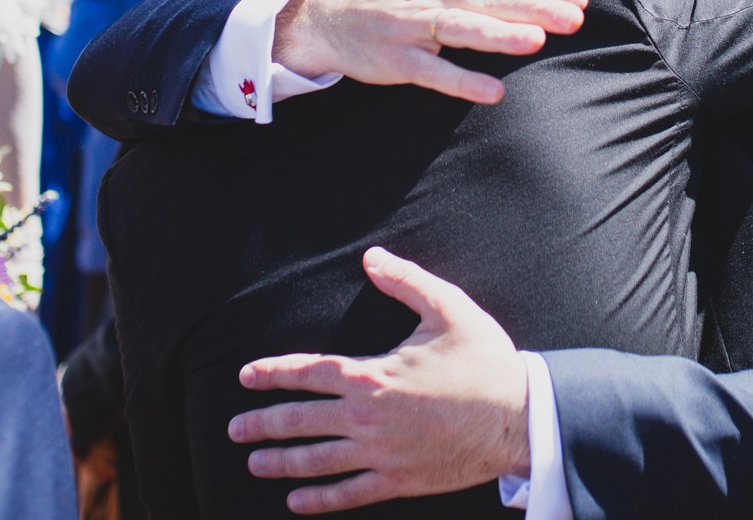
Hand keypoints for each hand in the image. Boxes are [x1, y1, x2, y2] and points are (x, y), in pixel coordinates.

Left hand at [229, 247, 530, 513]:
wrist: (518, 416)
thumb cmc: (484, 360)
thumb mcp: (448, 307)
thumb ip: (406, 280)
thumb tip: (371, 257)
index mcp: (374, 375)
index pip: (308, 373)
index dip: (273, 374)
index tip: (245, 377)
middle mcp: (368, 417)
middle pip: (300, 422)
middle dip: (262, 424)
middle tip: (233, 427)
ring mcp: (381, 453)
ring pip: (316, 462)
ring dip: (279, 462)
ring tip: (253, 462)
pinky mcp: (399, 481)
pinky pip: (348, 493)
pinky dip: (319, 500)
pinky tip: (296, 501)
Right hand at [274, 0, 586, 104]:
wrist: (335, 13)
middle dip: (534, 7)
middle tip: (576, 19)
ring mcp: (413, 25)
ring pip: (461, 27)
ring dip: (499, 35)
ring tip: (537, 41)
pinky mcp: (398, 58)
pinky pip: (432, 71)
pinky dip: (461, 81)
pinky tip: (493, 92)